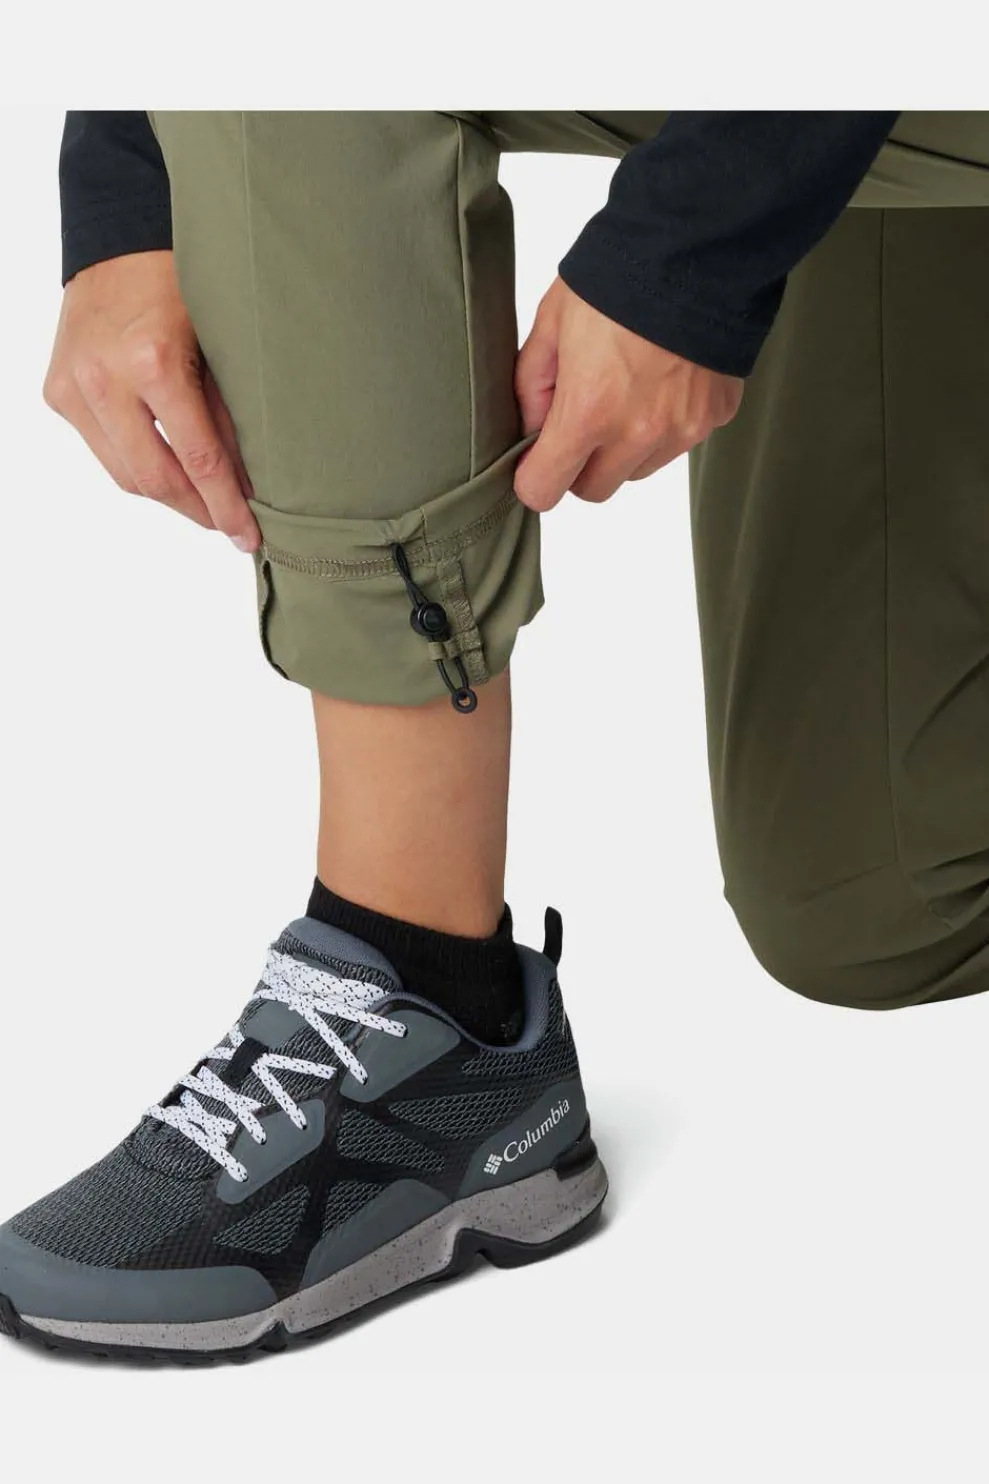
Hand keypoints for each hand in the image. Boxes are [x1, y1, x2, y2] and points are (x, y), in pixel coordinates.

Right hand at [43, 251, 259, 551]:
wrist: (118, 239)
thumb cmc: (182, 283)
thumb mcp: (219, 344)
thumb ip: (228, 415)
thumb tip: (248, 483)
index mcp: (154, 364)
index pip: (199, 461)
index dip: (226, 507)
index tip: (248, 536)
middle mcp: (105, 379)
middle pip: (155, 480)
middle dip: (197, 510)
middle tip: (229, 526)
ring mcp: (73, 387)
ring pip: (124, 475)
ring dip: (167, 494)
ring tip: (203, 502)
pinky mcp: (56, 392)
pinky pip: (104, 450)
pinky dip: (137, 464)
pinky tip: (166, 466)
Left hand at [513, 277, 743, 511]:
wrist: (696, 247)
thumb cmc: (617, 279)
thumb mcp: (552, 322)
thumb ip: (532, 384)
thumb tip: (530, 428)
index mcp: (588, 412)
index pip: (545, 490)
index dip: (534, 478)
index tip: (535, 462)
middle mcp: (637, 433)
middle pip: (594, 489)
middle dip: (580, 465)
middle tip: (581, 421)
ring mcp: (681, 429)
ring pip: (638, 470)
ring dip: (625, 448)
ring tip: (627, 390)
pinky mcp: (714, 417)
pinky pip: (678, 442)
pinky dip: (666, 424)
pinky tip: (663, 379)